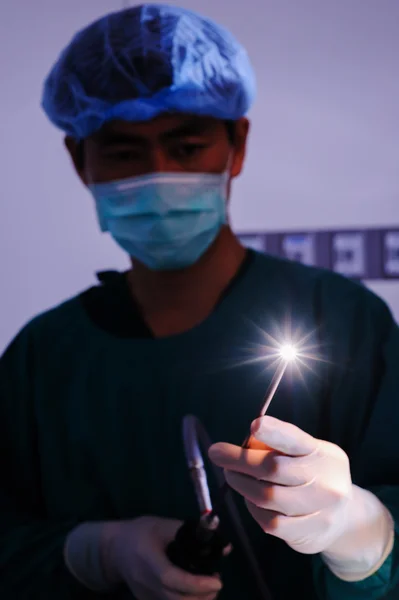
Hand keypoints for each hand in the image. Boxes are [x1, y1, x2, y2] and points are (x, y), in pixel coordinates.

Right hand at [102, 516, 222, 599]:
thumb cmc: (140, 533)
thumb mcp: (163, 526)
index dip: (196, 584)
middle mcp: (146, 583)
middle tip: (216, 582)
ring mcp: (145, 597)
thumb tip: (225, 546)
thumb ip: (192, 534)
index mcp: (148, 560)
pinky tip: (195, 592)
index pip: (172, 579)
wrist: (115, 550)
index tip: (216, 581)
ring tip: (208, 587)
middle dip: (202, 597)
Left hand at [209, 416, 352, 554]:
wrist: (346, 517)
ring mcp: (320, 510)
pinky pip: (270, 522)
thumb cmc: (312, 475)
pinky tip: (252, 500)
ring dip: (241, 484)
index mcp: (322, 453)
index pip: (296, 440)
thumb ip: (277, 447)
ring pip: (267, 496)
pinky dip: (254, 509)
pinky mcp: (310, 534)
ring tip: (232, 475)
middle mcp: (326, 481)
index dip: (274, 432)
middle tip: (217, 453)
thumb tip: (243, 445)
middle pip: (273, 468)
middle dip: (239, 459)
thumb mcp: (304, 453)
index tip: (254, 425)